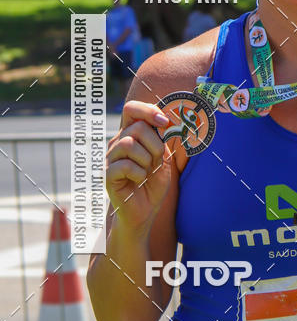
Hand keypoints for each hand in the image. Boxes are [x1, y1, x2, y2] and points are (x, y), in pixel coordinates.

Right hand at [105, 100, 171, 234]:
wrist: (144, 211)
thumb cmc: (152, 184)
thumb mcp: (163, 158)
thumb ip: (161, 139)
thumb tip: (165, 121)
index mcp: (130, 135)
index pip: (132, 109)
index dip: (148, 110)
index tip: (165, 122)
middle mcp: (117, 143)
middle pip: (137, 127)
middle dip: (155, 145)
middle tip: (155, 162)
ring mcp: (110, 158)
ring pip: (129, 144)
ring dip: (146, 160)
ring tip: (147, 172)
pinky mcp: (107, 175)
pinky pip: (125, 165)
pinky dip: (139, 174)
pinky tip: (139, 181)